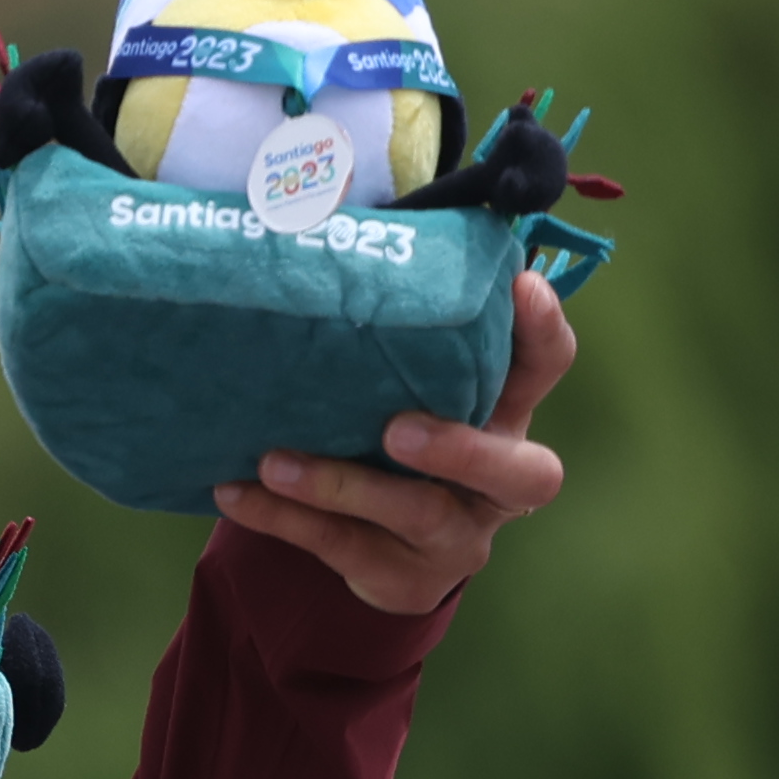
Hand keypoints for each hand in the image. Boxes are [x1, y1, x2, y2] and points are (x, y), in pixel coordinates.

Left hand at [212, 269, 574, 614]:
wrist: (370, 551)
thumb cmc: (381, 438)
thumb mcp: (394, 386)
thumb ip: (382, 328)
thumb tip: (315, 201)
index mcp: (504, 414)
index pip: (546, 369)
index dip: (543, 332)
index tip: (518, 287)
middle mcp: (496, 481)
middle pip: (520, 473)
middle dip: (463, 451)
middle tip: (398, 429)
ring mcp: (456, 535)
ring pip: (417, 515)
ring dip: (342, 486)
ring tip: (274, 460)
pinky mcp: (402, 577)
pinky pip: (341, 549)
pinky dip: (283, 520)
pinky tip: (232, 491)